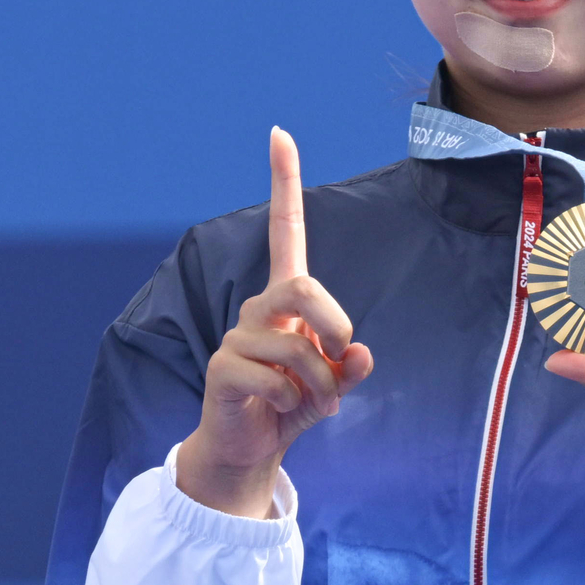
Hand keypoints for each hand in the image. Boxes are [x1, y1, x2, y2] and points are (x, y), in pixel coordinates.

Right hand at [175, 128, 374, 517]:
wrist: (249, 450)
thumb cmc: (292, 407)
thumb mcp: (333, 386)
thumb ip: (350, 367)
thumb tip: (360, 354)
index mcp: (286, 301)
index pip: (286, 231)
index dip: (283, 183)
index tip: (280, 134)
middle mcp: (258, 310)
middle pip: (302, 287)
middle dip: (334, 325)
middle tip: (340, 360)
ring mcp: (237, 337)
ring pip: (294, 345)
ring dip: (319, 382)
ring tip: (313, 401)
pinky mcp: (223, 369)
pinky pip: (275, 379)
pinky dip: (295, 402)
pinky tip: (284, 410)